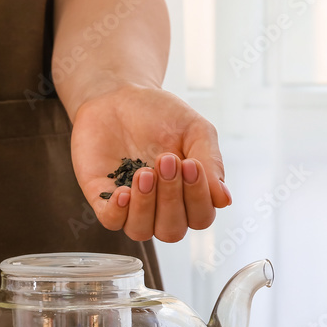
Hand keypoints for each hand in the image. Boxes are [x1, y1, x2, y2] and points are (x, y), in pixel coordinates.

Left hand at [70, 85, 230, 241]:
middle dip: (171, 197)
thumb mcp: (195, 130)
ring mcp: (131, 205)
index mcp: (188, 194)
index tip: (190, 164)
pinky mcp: (102, 198)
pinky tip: (123, 192)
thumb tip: (224, 200)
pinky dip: (118, 212)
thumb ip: (210, 162)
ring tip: (144, 173)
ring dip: (145, 205)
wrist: (118, 95)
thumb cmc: (160, 114)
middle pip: (172, 230)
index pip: (200, 217)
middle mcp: (161, 206)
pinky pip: (111, 222)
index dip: (197, 197)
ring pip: (141, 231)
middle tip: (165, 160)